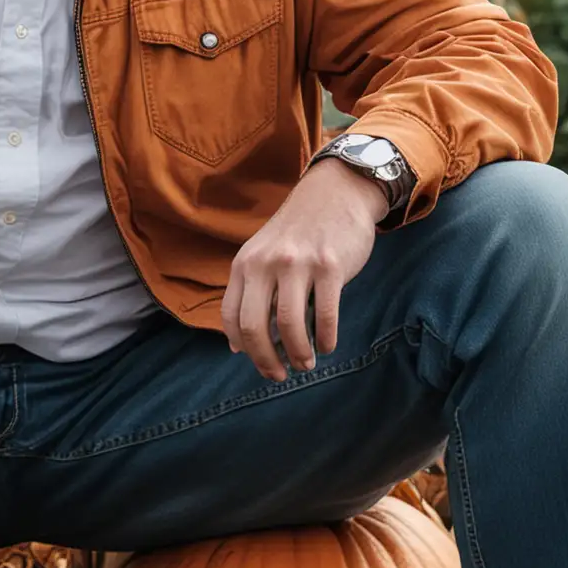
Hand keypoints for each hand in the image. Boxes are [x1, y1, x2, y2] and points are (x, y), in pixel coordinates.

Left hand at [221, 159, 389, 380]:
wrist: (336, 192)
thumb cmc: (299, 232)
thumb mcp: (262, 254)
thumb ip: (249, 293)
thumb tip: (235, 345)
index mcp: (245, 264)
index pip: (231, 316)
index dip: (243, 347)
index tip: (257, 363)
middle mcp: (266, 264)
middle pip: (255, 326)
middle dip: (265, 360)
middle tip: (279, 376)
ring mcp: (298, 264)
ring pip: (290, 325)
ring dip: (298, 354)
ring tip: (306, 364)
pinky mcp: (330, 266)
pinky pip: (324, 314)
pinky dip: (326, 338)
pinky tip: (327, 346)